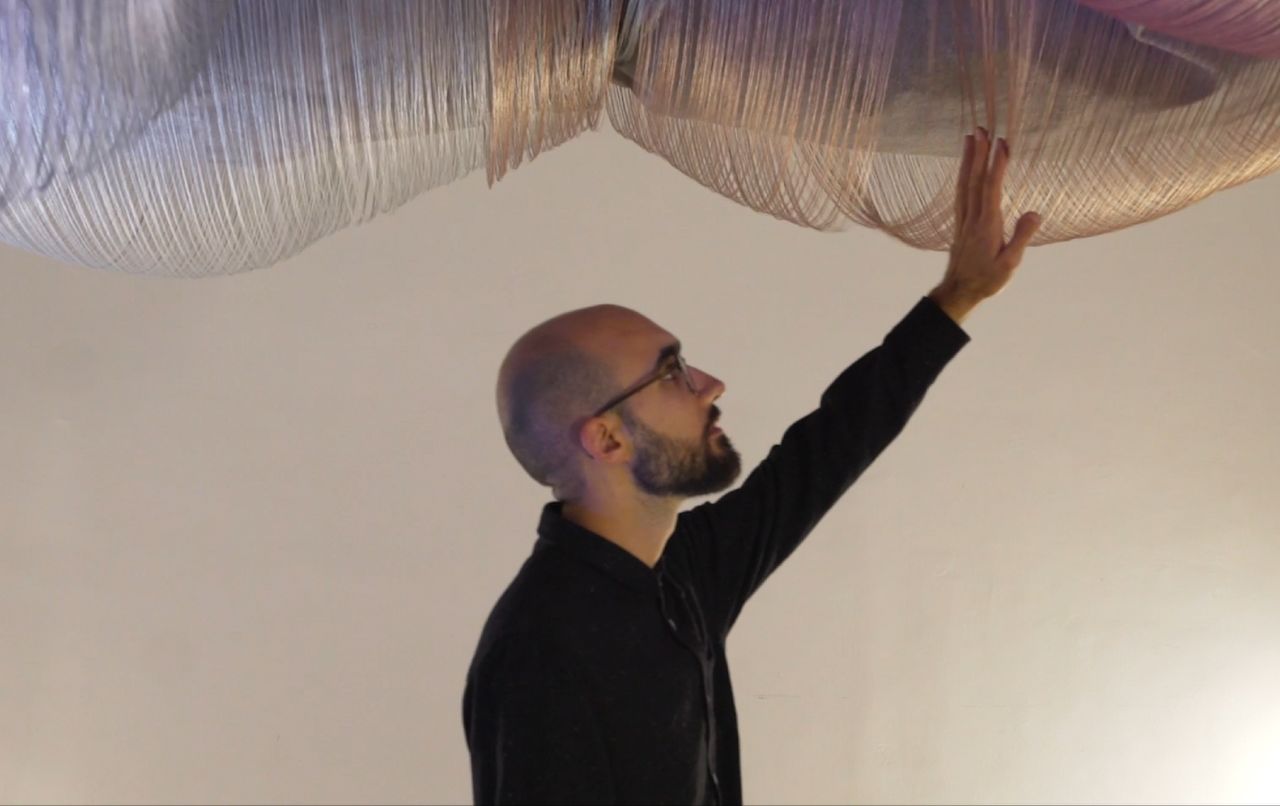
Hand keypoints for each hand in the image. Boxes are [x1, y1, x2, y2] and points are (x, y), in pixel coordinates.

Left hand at [938, 127, 1040, 305]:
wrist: (959, 292)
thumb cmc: (986, 280)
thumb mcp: (1010, 263)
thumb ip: (1021, 237)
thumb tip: (1035, 212)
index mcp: (986, 225)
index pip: (991, 188)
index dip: (996, 165)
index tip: (1001, 143)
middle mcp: (972, 218)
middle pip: (974, 180)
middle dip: (978, 153)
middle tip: (982, 128)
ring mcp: (964, 219)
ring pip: (964, 184)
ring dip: (967, 159)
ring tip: (971, 137)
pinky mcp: (960, 223)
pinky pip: (960, 193)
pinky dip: (963, 175)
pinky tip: (965, 166)